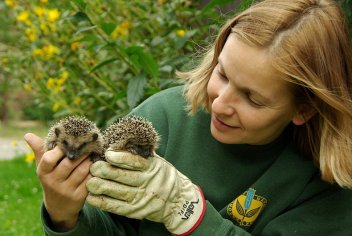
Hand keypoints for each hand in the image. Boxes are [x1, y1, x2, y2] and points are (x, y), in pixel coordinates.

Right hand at [24, 133, 91, 231]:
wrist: (59, 206)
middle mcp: (53, 182)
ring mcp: (66, 191)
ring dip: (89, 160)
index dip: (60, 149)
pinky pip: (89, 179)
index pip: (49, 158)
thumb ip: (39, 150)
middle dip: (81, 152)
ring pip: (82, 170)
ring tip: (93, 153)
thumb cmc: (52, 178)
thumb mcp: (44, 166)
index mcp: (43, 172)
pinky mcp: (79, 196)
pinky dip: (94, 170)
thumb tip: (28, 135)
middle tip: (88, 144)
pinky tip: (96, 164)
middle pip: (69, 163)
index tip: (70, 141)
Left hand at [86, 150, 205, 234]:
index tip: (107, 153)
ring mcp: (142, 198)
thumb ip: (139, 154)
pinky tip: (92, 197)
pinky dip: (103, 202)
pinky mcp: (135, 211)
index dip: (120, 157)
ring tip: (90, 182)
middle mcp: (148, 182)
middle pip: (124, 176)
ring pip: (118, 192)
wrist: (176, 200)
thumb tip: (117, 142)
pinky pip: (116, 207)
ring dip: (101, 187)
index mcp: (152, 167)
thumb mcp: (156, 161)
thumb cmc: (161, 175)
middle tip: (93, 167)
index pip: (134, 161)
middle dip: (106, 171)